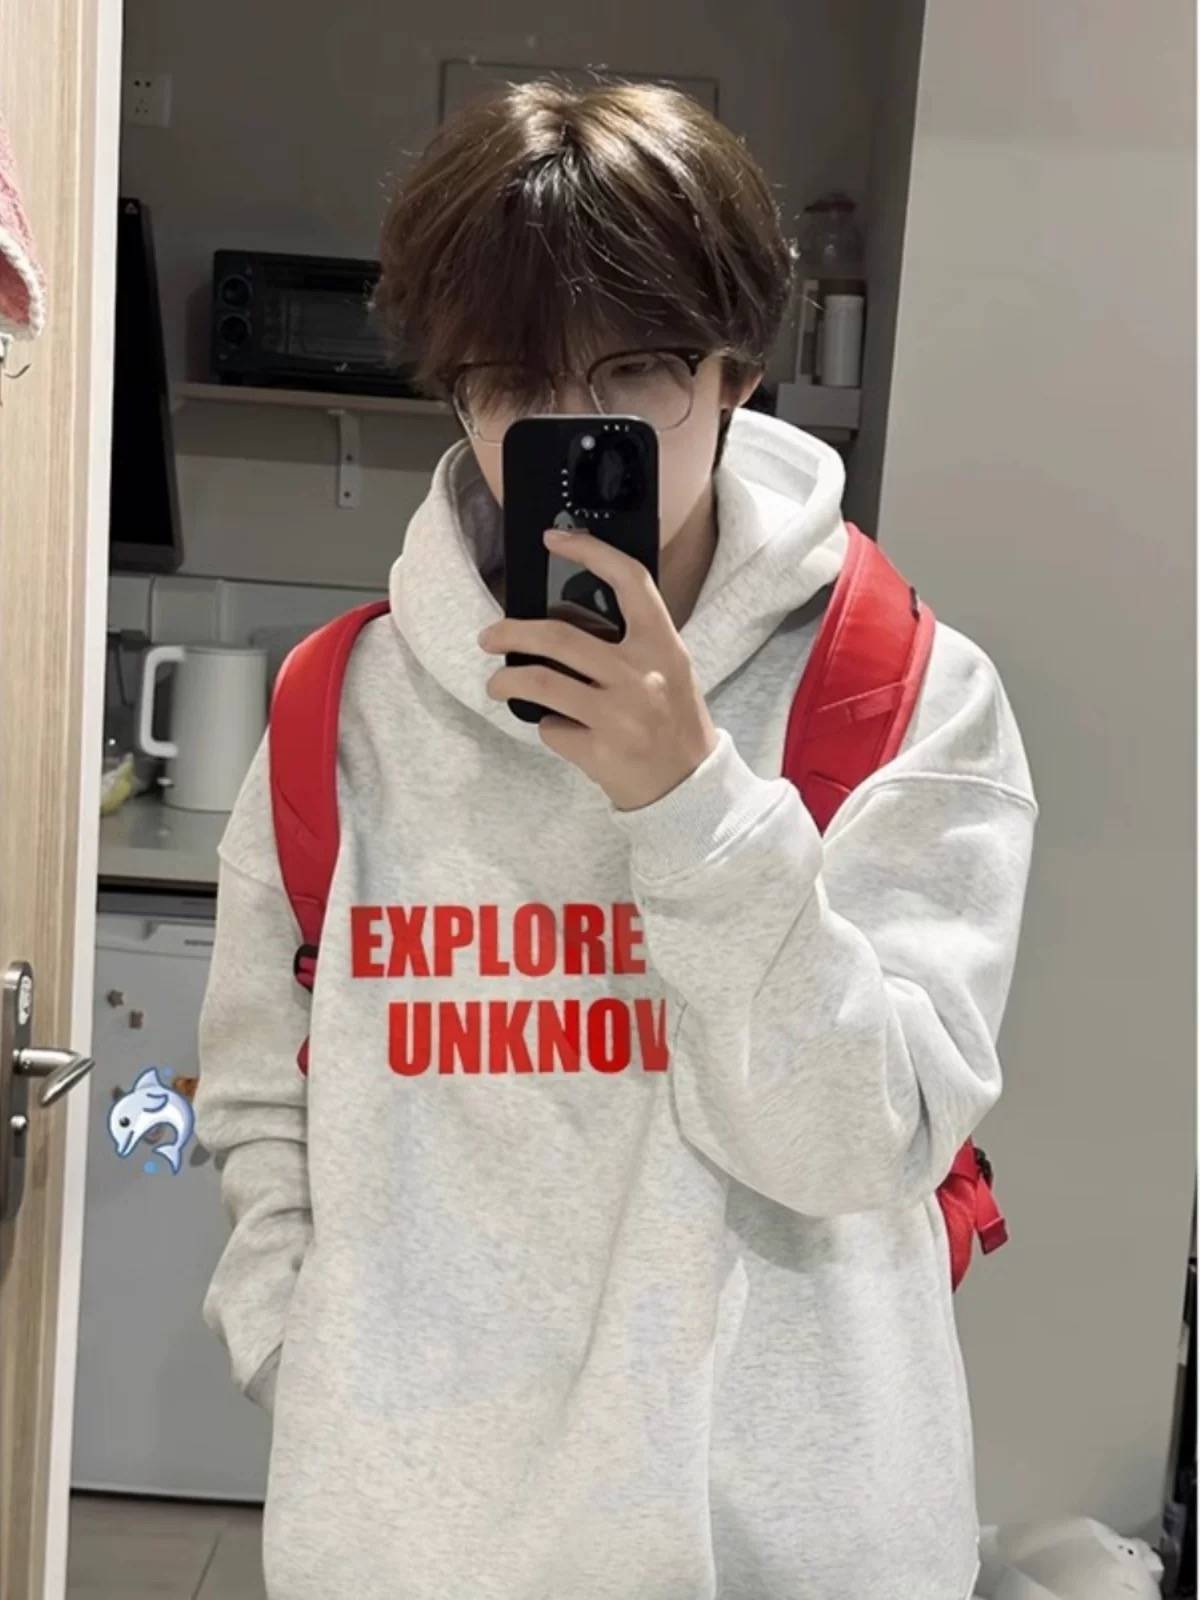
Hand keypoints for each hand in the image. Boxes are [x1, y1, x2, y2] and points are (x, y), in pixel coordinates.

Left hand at [477, 528, 719, 811]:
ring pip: (540, 682)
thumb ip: (632, 642)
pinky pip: (553, 729)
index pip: (629, 581)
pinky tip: (561, 730)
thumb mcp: (669, 670)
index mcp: (663, 646)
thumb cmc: (674, 721)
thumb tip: (565, 617)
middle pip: (559, 636)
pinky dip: (550, 728)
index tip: (554, 539)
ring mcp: (620, 714)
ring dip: (506, 681)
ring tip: (497, 685)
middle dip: (511, 632)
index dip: (590, 552)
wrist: (690, 786)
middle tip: (489, 637)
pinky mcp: (600, 751)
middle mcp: (641, 675)